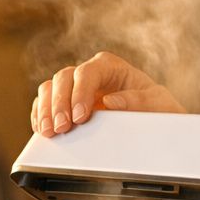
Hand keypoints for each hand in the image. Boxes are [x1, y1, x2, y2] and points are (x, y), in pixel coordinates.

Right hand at [30, 51, 186, 136]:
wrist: (159, 124)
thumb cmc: (159, 109)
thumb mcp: (158, 104)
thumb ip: (137, 101)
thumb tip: (110, 101)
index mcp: (111, 67)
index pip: (88, 72)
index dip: (80, 92)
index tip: (80, 115)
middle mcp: (90, 75)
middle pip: (63, 78)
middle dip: (59, 103)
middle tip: (62, 128)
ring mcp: (76, 89)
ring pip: (49, 89)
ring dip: (46, 110)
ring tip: (50, 132)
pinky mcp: (68, 105)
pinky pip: (45, 104)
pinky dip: (40, 116)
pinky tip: (42, 130)